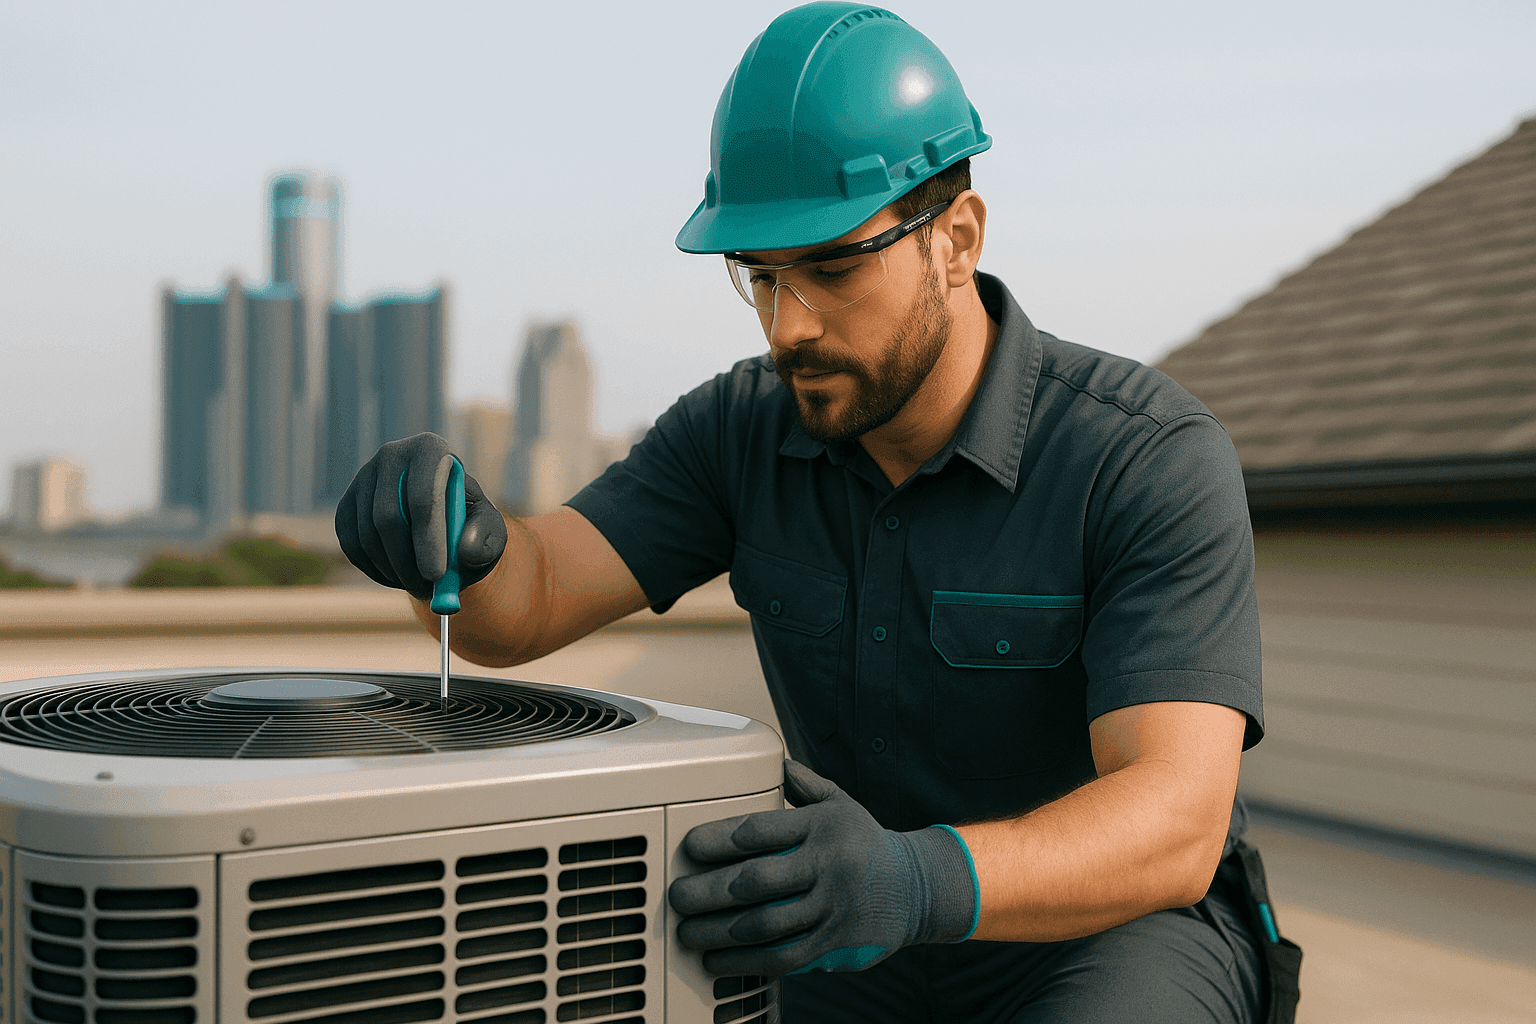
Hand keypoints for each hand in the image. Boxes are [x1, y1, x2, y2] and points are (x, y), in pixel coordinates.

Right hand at [335, 432, 507, 600]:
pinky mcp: (347, 505)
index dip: (428, 539)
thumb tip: (466, 553)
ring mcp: (363, 479)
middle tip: (426, 590)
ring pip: (367, 535)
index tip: (437, 575)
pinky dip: (374, 570)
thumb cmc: (469, 521)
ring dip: (394, 570)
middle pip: (388, 516)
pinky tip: (398, 577)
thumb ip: (486, 538)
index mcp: (430, 450)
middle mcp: (391, 456)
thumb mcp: (490, 529)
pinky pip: (352, 545)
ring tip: (421, 585)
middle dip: (407, 561)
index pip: (423, 496)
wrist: (441, 521)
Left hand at [667, 760, 977, 976]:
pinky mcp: (835, 942)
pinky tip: (717, 961)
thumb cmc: (862, 841)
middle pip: (756, 881)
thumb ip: (802, 785)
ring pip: (766, 924)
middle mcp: (826, 865)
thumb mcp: (839, 804)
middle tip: (675, 896)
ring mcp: (832, 906)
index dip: (720, 839)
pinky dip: (745, 963)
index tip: (688, 847)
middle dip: (708, 891)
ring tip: (686, 933)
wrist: (916, 887)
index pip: (761, 830)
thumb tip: (769, 761)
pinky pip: (783, 956)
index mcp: (820, 825)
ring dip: (718, 932)